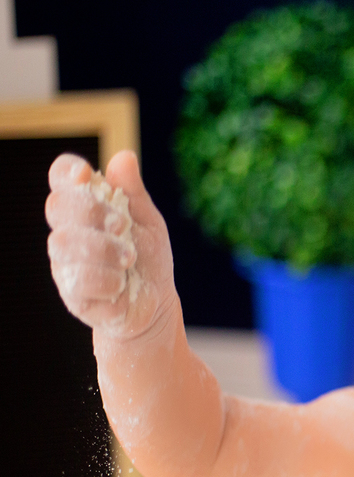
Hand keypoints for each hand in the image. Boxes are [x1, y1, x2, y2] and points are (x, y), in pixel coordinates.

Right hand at [45, 150, 176, 339]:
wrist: (155, 303)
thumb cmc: (148, 258)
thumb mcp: (148, 222)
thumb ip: (133, 193)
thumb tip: (124, 157)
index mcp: (84, 207)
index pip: (61, 179)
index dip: (67, 172)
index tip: (87, 175)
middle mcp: (68, 232)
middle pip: (58, 207)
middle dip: (93, 213)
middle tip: (123, 226)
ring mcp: (65, 263)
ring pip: (66, 244)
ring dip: (105, 249)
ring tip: (130, 259)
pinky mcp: (72, 294)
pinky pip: (80, 280)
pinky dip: (108, 280)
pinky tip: (122, 284)